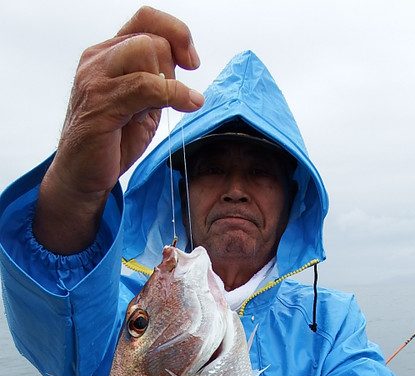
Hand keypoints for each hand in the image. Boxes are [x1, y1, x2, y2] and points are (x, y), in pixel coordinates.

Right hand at [34, 7, 203, 253]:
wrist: (82, 175)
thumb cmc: (111, 142)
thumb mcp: (142, 105)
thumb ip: (158, 82)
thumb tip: (184, 65)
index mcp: (107, 55)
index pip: (145, 20)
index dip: (175, 32)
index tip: (191, 61)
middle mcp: (98, 61)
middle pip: (151, 37)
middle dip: (173, 65)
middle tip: (172, 97)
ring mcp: (96, 80)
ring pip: (147, 51)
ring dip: (169, 81)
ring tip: (165, 108)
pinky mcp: (101, 104)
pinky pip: (146, 86)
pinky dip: (174, 94)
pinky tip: (187, 105)